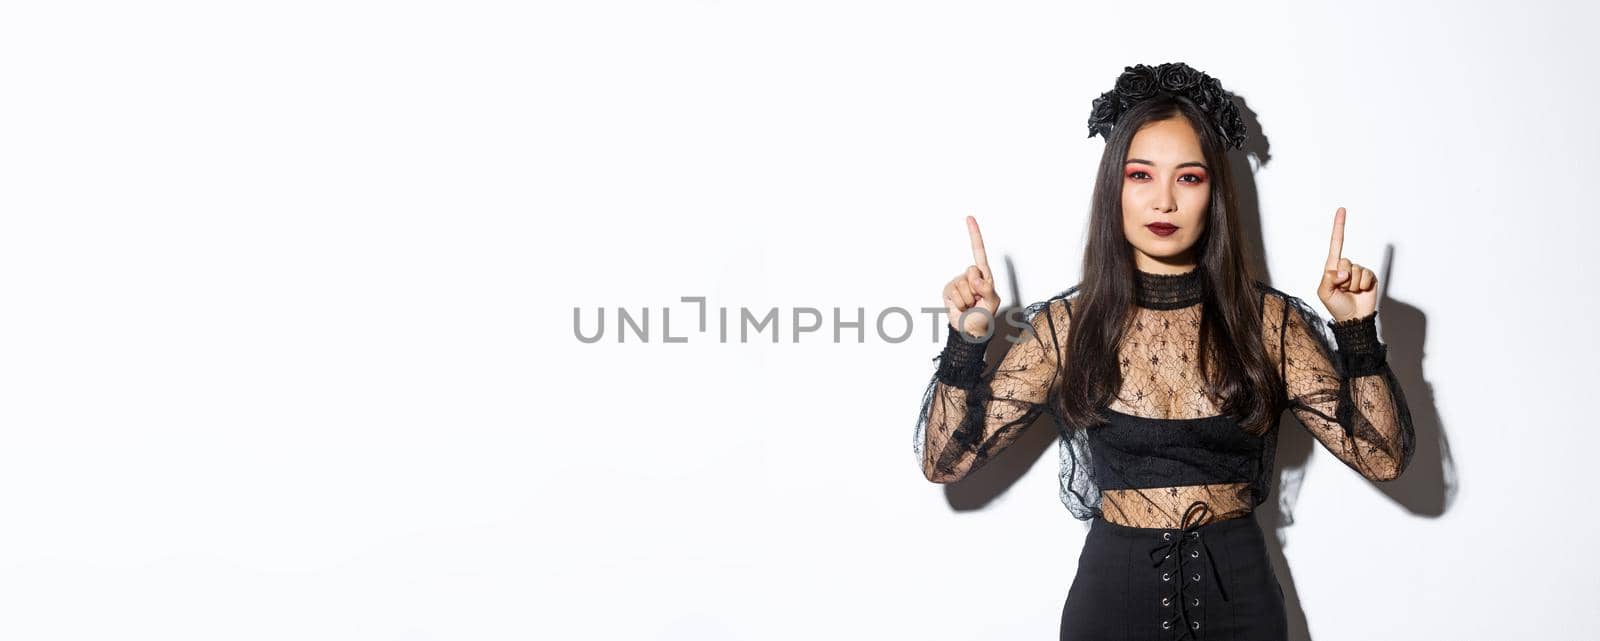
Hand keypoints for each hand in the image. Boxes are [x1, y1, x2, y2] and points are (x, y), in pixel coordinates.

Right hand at [941, 216, 1001, 338]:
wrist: (968, 330)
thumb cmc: (983, 316)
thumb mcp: (992, 302)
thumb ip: (987, 289)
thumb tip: (975, 278)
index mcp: (984, 276)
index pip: (978, 252)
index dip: (974, 235)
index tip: (969, 218)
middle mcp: (970, 276)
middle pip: (972, 272)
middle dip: (976, 289)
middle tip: (977, 301)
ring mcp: (958, 282)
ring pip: (962, 285)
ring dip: (967, 300)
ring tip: (969, 306)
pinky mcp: (948, 290)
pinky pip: (954, 293)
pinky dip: (959, 303)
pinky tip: (961, 307)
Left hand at [1317, 207, 1378, 321]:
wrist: (1353, 318)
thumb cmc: (1335, 305)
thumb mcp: (1324, 293)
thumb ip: (1329, 279)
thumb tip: (1343, 272)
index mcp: (1332, 267)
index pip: (1336, 243)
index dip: (1339, 226)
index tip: (1341, 210)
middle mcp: (1346, 266)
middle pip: (1346, 261)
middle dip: (1343, 278)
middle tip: (1342, 289)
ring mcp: (1359, 271)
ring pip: (1356, 271)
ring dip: (1353, 284)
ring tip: (1350, 292)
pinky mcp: (1370, 277)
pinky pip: (1367, 275)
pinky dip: (1363, 285)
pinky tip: (1361, 292)